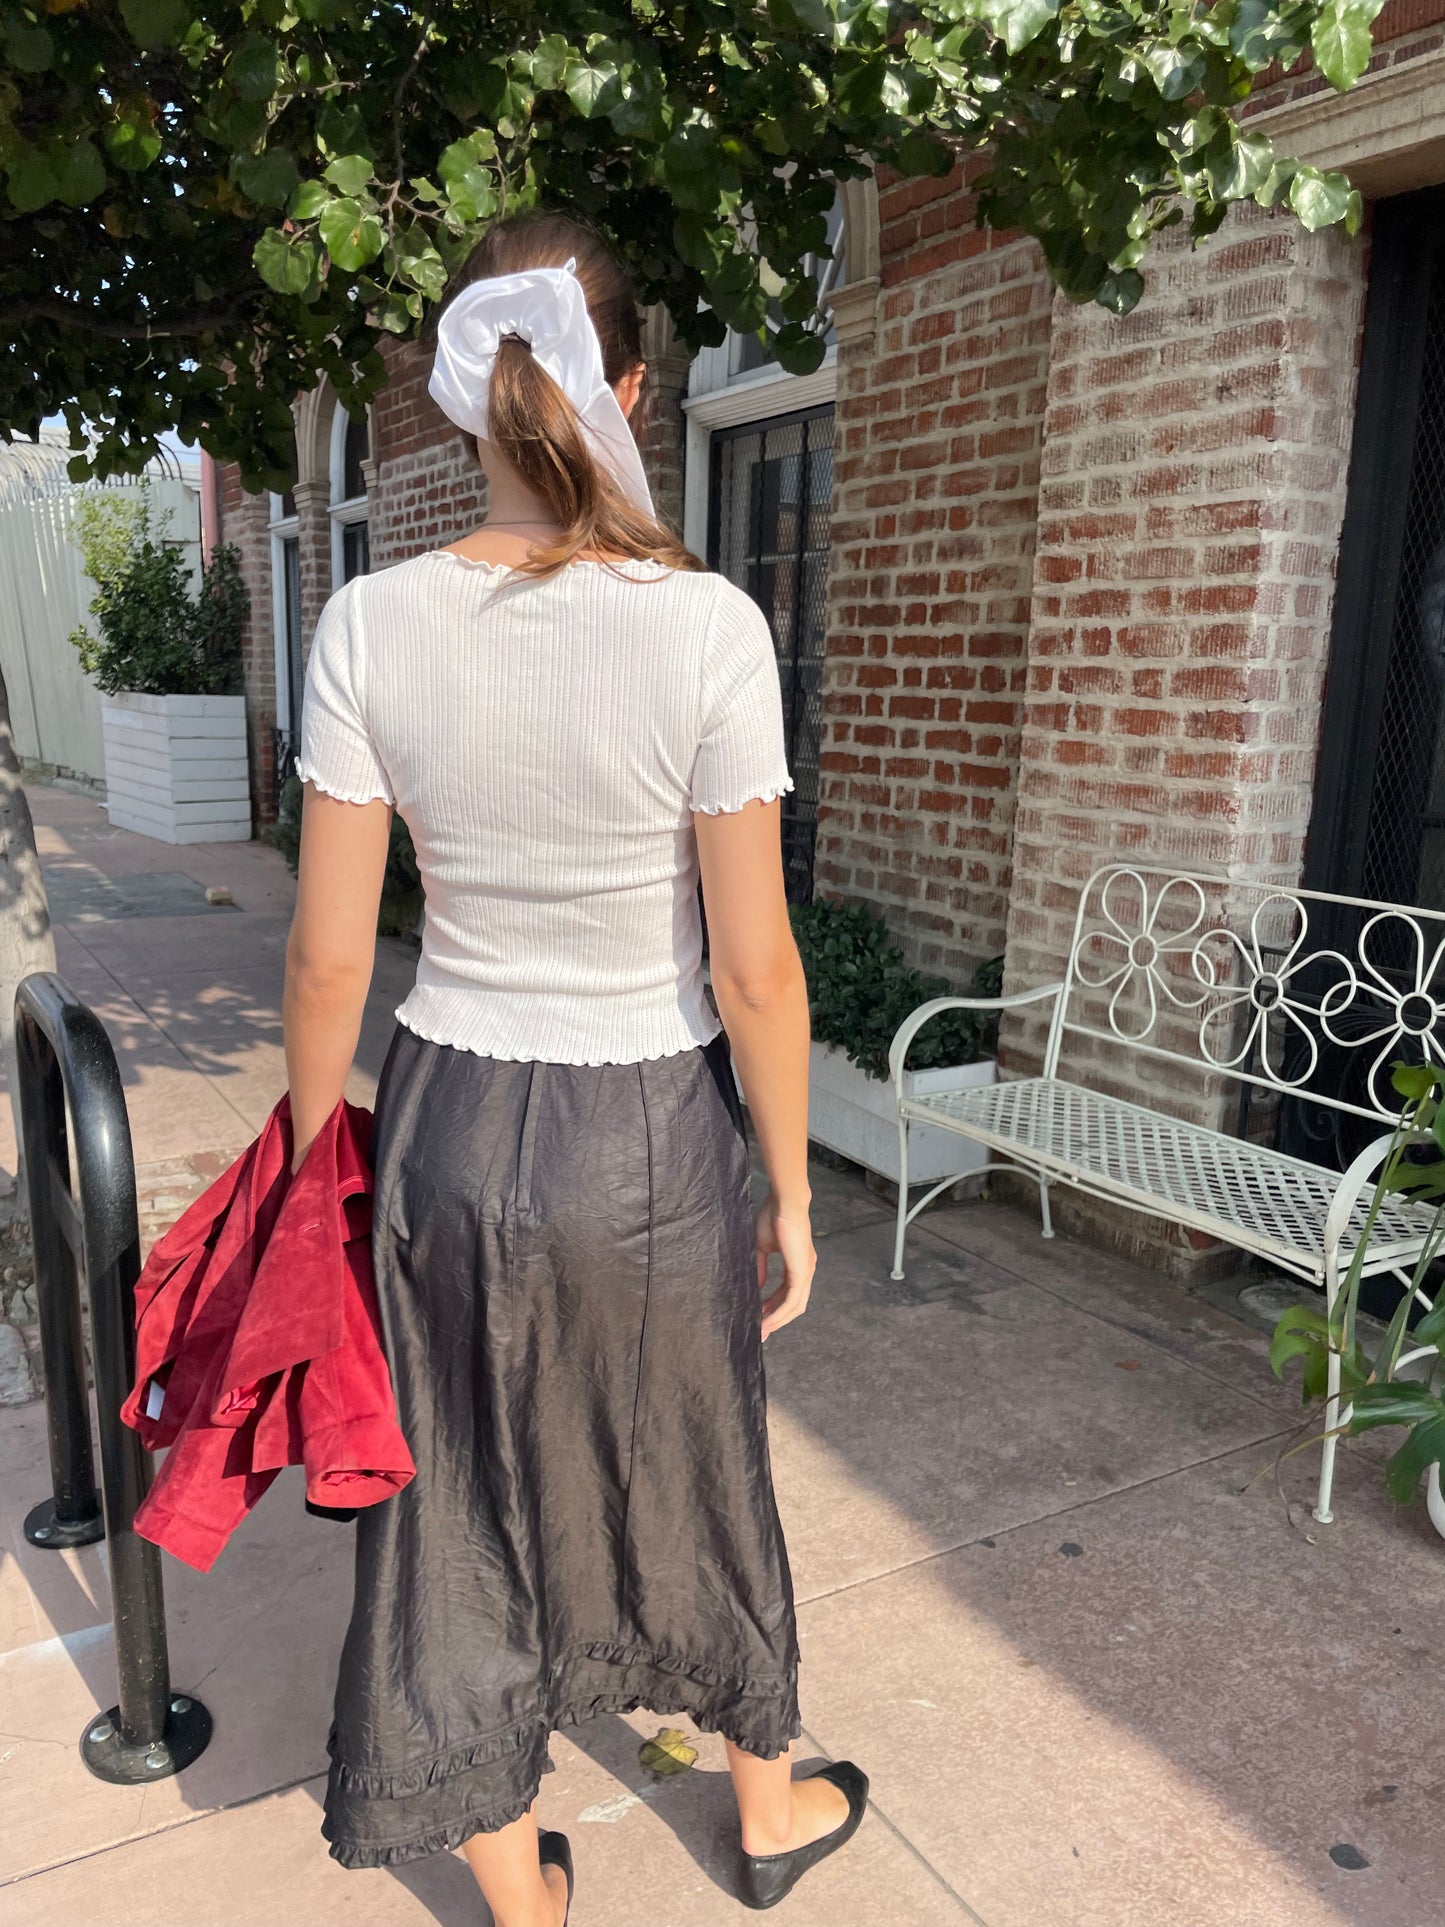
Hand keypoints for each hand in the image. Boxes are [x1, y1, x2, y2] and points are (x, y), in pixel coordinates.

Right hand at [754, 1193, 815, 1340]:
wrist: (785, 1204)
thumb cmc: (774, 1217)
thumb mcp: (763, 1246)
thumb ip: (761, 1267)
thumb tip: (758, 1285)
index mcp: (798, 1263)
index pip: (787, 1292)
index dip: (773, 1306)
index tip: (758, 1316)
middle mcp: (805, 1271)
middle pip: (793, 1304)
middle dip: (777, 1319)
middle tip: (760, 1330)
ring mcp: (805, 1273)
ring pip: (794, 1306)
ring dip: (778, 1320)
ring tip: (761, 1329)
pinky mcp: (801, 1273)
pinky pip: (791, 1301)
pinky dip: (779, 1313)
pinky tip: (765, 1319)